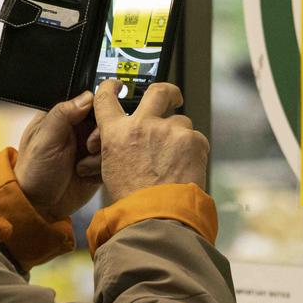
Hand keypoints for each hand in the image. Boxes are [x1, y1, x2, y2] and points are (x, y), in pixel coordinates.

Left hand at [13, 91, 103, 220]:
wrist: (39, 206)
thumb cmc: (33, 171)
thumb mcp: (45, 139)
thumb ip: (63, 115)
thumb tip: (87, 96)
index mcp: (64, 117)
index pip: (92, 103)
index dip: (99, 112)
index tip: (96, 124)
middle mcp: (79, 130)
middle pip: (107, 123)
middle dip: (101, 137)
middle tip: (88, 148)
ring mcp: (89, 148)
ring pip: (112, 143)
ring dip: (100, 156)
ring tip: (82, 167)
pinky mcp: (98, 166)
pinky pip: (112, 162)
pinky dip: (103, 169)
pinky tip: (87, 175)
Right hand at [93, 80, 207, 199]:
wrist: (157, 216)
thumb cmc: (134, 202)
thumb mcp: (111, 172)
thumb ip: (119, 150)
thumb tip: (123, 147)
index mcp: (117, 133)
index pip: (106, 98)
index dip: (110, 87)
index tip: (116, 85)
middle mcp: (143, 125)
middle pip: (158, 91)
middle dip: (167, 92)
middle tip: (173, 98)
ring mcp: (170, 130)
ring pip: (181, 121)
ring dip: (180, 136)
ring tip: (176, 161)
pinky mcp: (193, 140)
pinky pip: (196, 139)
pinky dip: (193, 152)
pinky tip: (186, 169)